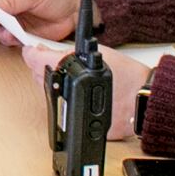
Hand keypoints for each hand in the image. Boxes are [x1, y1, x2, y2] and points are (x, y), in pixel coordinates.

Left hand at [20, 43, 156, 138]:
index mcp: (69, 71)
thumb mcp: (95, 54)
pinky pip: (63, 111)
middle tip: (53, 61)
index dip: (31, 54)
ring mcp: (70, 110)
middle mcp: (67, 93)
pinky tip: (78, 95)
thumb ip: (68, 53)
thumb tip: (46, 51)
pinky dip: (66, 102)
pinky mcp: (77, 124)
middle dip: (43, 69)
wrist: (143, 98)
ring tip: (70, 78)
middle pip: (39, 79)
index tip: (31, 51)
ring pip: (49, 96)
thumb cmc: (126, 74)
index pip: (35, 61)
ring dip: (54, 86)